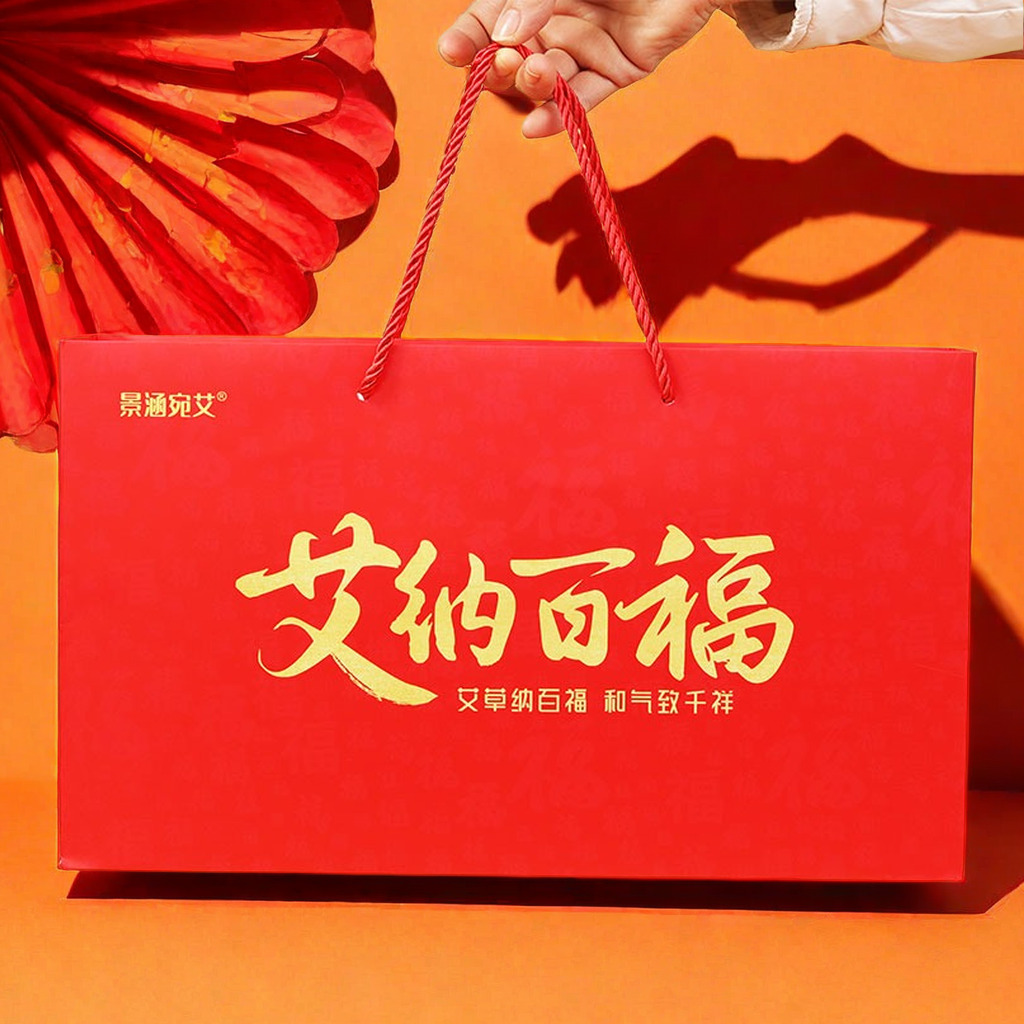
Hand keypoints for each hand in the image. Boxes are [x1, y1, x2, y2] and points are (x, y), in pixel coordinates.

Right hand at [438, 0, 721, 136]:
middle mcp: (557, 22)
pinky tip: (536, 128)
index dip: (468, 38)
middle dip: (501, 65)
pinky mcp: (619, 71)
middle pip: (513, 58)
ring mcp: (587, 49)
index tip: (451, 52)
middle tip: (503, 60)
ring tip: (535, 72)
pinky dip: (561, 116)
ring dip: (535, 83)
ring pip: (548, 80)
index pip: (490, 19)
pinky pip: (584, 99)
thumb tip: (504, 35)